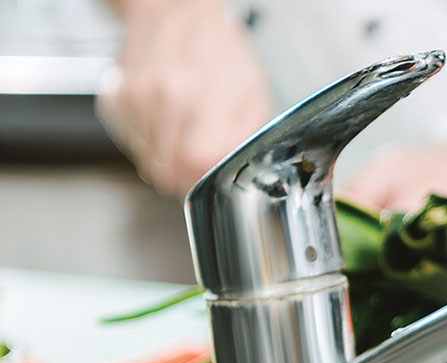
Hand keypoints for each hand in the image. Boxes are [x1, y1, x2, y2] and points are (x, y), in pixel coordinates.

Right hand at [98, 0, 270, 195]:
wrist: (176, 12)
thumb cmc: (220, 54)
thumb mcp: (254, 97)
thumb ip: (243, 143)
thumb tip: (225, 176)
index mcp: (203, 98)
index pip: (195, 168)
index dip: (203, 182)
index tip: (209, 176)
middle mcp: (163, 98)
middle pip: (168, 172)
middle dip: (186, 173)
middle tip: (199, 150)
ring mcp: (133, 99)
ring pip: (148, 163)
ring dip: (166, 156)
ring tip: (182, 126)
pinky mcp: (113, 101)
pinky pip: (131, 145)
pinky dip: (147, 141)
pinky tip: (162, 118)